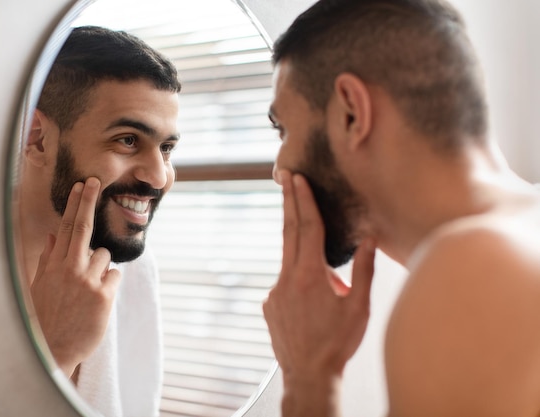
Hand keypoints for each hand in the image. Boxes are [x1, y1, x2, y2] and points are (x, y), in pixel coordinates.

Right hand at [30, 177, 121, 377]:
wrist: (53, 350)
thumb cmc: (46, 318)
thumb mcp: (40, 288)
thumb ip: (48, 261)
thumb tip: (53, 238)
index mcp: (54, 265)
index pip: (67, 227)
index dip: (76, 205)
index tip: (82, 186)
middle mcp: (70, 268)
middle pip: (83, 227)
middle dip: (89, 201)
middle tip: (95, 181)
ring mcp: (87, 281)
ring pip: (105, 256)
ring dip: (101, 267)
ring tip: (87, 290)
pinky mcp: (103, 296)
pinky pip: (115, 276)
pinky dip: (110, 284)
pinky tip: (98, 300)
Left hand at [263, 171, 375, 388]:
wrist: (309, 375)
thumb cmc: (338, 343)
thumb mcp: (359, 306)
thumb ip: (364, 270)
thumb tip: (369, 239)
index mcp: (310, 275)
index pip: (308, 227)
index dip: (304, 200)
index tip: (297, 180)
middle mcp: (288, 278)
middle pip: (289, 232)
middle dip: (289, 203)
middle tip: (286, 179)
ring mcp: (275, 292)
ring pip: (287, 258)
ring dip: (295, 242)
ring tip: (313, 253)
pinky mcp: (269, 305)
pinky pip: (285, 282)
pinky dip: (297, 278)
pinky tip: (311, 301)